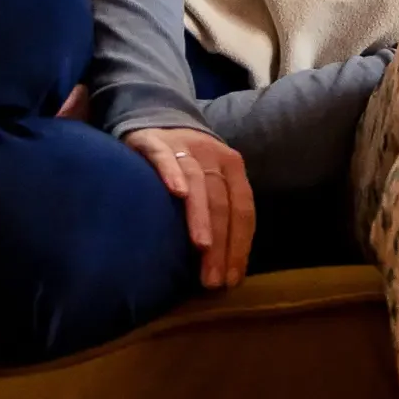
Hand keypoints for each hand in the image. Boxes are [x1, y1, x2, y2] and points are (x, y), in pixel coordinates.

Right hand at [125, 126, 254, 289]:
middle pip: (222, 202)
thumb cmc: (186, 163)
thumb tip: (226, 266)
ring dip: (201, 217)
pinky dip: (173, 174)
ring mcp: (185, 146)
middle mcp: (213, 156)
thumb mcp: (211, 181)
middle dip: (221, 243)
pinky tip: (177, 194)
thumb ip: (220, 212)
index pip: (243, 210)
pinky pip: (166, 158)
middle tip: (213, 279)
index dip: (240, 245)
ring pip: (199, 183)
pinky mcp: (155, 141)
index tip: (233, 279)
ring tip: (202, 248)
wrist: (156, 119)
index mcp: (233, 168)